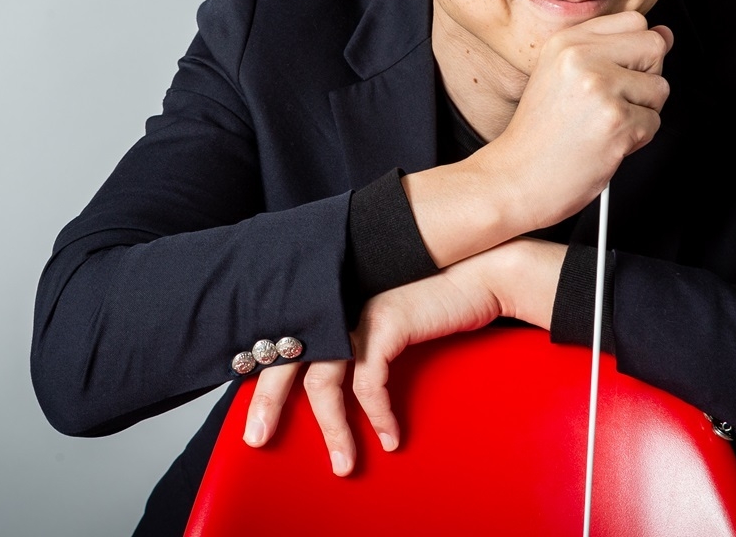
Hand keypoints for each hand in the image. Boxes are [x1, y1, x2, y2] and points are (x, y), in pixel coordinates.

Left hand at [242, 248, 526, 473]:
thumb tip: (338, 385)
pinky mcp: (385, 322)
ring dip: (332, 428)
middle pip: (286, 356)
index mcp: (328, 299)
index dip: (263, 373)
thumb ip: (356, 340)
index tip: (253, 406)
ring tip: (343, 463)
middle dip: (267, 400)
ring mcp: (357, 311)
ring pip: (323, 379)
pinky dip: (378, 415)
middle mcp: (335, 302)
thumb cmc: (436, 298)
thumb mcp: (384, 320)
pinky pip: (368, 383)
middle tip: (257, 436)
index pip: (283, 339)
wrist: (482, 273)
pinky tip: (389, 435)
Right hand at [479, 11, 671, 229]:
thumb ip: (614, 51)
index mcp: (566, 41)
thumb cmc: (539, 135)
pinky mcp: (616, 121)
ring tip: (602, 125)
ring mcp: (600, 87)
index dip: (636, 51)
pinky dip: (636, 140)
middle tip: (609, 102)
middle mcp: (581, 58)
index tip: (617, 72)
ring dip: (640, 113)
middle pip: (653, 47)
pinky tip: (604, 142)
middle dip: (644, 79)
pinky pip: (654, 123)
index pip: (634, 21)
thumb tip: (665, 35)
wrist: (516, 177)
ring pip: (659, 88)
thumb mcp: (562, 76)